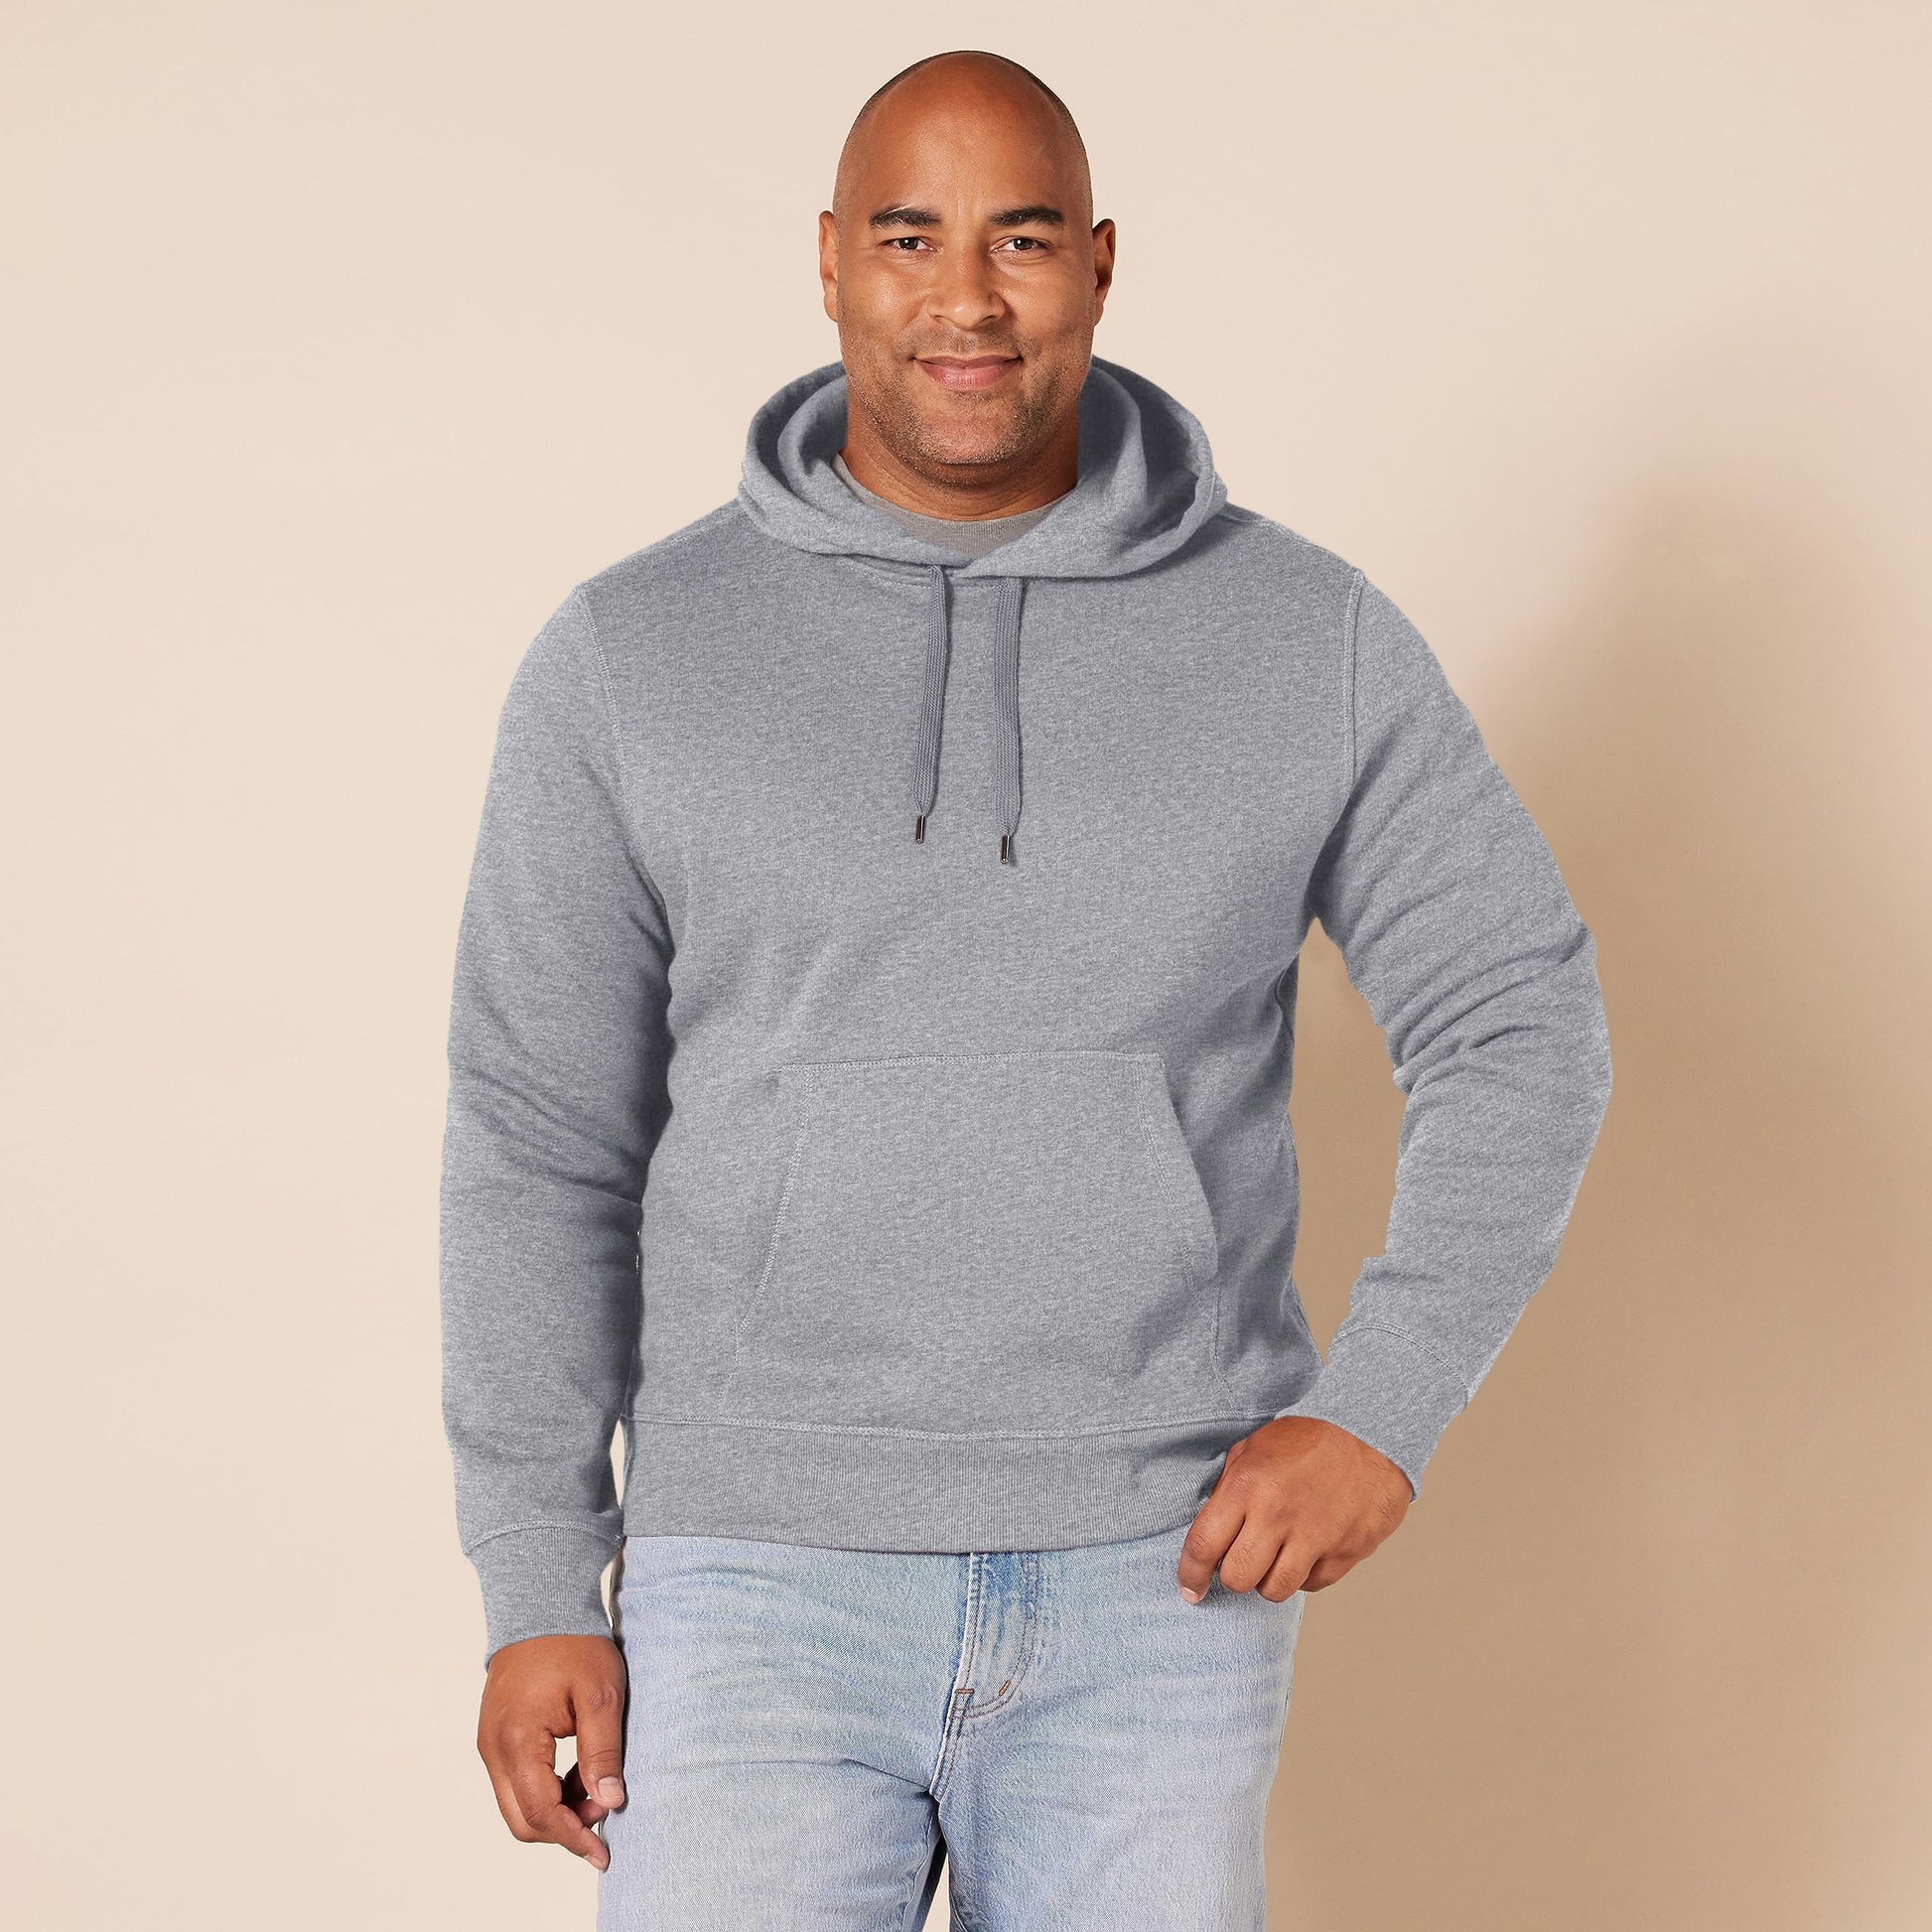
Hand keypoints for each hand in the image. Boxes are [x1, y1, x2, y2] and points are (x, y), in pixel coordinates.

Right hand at [476, 1634, 628, 1869]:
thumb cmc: (573, 1644)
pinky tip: (577, 1772)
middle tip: (604, 1809)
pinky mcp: (495, 1736)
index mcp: (516, 1740)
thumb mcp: (600, 1694)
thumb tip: (609, 1803)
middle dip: (565, 1827)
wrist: (541, 1604)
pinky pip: (515, 1781)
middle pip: (522, 1819)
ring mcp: (490, 1743)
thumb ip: (602, 1752)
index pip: (542, 1813)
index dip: (574, 1838)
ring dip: (556, 1808)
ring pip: (517, 1803)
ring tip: (597, 1785)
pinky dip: (545, 1789)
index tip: (603, 1854)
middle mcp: (493, 1748)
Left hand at [1177, 1416, 1412, 1603]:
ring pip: (1274, 1591)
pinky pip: (1311, 1585)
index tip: (1190, 1588)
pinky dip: (1303, 1576)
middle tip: (1240, 1560)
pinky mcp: (1344, 1552)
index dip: (1190, 1574)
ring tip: (1274, 1557)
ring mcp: (1313, 1537)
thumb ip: (1229, 1487)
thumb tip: (1211, 1528)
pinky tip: (1305, 1551)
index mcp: (1247, 1486)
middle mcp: (1277, 1515)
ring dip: (1268, 1580)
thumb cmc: (1311, 1438)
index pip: (1203, 1546)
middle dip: (1232, 1575)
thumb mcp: (1255, 1447)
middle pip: (1237, 1578)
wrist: (1372, 1434)